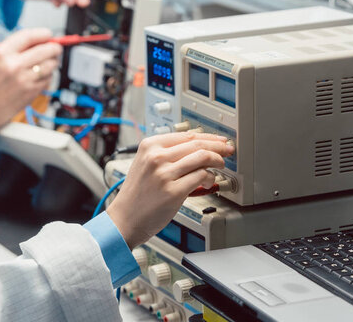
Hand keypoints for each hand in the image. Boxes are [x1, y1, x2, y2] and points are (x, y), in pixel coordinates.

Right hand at [0, 28, 61, 135]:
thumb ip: (13, 49)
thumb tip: (36, 41)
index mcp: (1, 53)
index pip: (29, 35)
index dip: (43, 33)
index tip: (48, 35)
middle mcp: (14, 65)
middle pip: (46, 49)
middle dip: (54, 48)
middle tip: (54, 49)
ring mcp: (25, 79)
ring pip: (51, 64)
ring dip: (52, 62)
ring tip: (46, 63)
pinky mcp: (32, 92)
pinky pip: (48, 79)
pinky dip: (48, 76)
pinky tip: (39, 77)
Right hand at [106, 133, 234, 248]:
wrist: (125, 218)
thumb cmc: (136, 194)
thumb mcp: (144, 164)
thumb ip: (166, 153)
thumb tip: (196, 147)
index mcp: (149, 146)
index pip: (186, 135)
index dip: (207, 136)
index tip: (218, 139)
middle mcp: (156, 157)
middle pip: (197, 144)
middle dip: (218, 146)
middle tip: (227, 149)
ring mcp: (165, 174)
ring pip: (202, 157)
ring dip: (217, 160)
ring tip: (220, 165)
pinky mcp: (174, 191)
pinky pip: (201, 177)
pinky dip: (210, 177)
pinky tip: (209, 181)